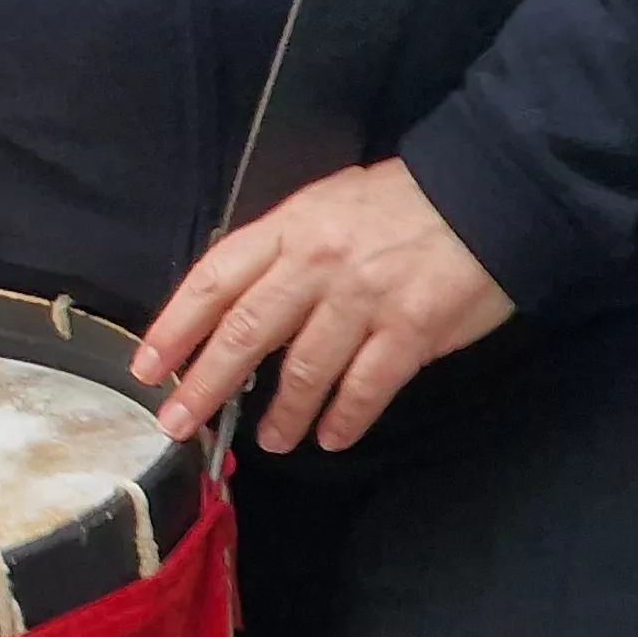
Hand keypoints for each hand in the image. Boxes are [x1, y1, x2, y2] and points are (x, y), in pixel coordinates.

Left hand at [134, 160, 512, 453]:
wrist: (489, 194)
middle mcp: (317, 265)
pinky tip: (330, 438)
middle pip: (245, 333)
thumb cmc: (399, 202)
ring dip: (282, 414)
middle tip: (178, 425)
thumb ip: (280, 251)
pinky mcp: (413, 330)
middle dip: (205, 386)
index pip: (213, 282)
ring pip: (305, 370)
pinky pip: (367, 386)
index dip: (175, 329)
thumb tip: (235, 302)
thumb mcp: (323, 206)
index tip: (148, 369)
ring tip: (269, 442)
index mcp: (287, 229)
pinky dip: (345, 418)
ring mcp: (365, 300)